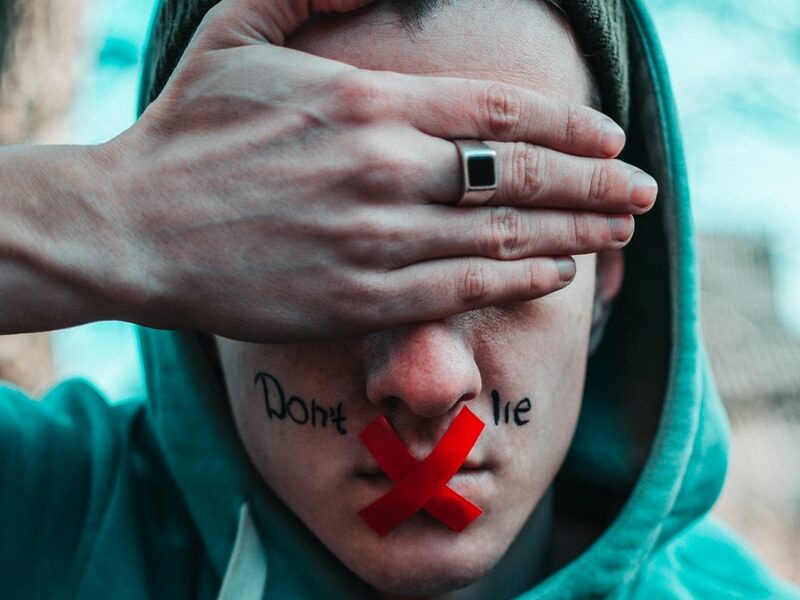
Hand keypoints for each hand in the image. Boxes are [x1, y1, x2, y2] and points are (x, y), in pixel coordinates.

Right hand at [103, 0, 656, 342]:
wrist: (135, 228)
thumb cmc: (187, 130)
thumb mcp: (239, 27)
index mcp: (366, 102)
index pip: (501, 113)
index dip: (570, 126)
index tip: (613, 138)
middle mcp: (385, 171)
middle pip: (523, 176)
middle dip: (596, 184)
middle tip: (645, 193)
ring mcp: (376, 241)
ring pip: (505, 237)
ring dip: (575, 235)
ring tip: (619, 236)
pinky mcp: (360, 300)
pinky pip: (462, 289)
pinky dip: (521, 280)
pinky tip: (559, 273)